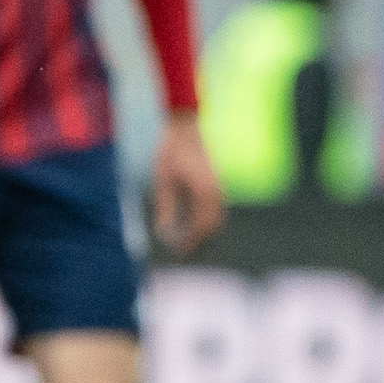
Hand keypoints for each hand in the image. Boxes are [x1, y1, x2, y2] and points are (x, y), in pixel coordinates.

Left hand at [150, 117, 225, 255]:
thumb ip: (165, 208)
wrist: (185, 128)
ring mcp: (220, 188)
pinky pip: (217, 210)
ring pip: (218, 219)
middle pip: (214, 226)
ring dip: (206, 234)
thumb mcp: (163, 181)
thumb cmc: (171, 153)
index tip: (178, 251)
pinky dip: (208, 222)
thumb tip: (163, 233)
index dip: (191, 241)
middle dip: (200, 242)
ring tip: (189, 246)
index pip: (201, 225)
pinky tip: (195, 229)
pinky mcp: (217, 184)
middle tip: (183, 254)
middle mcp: (217, 192)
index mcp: (205, 191)